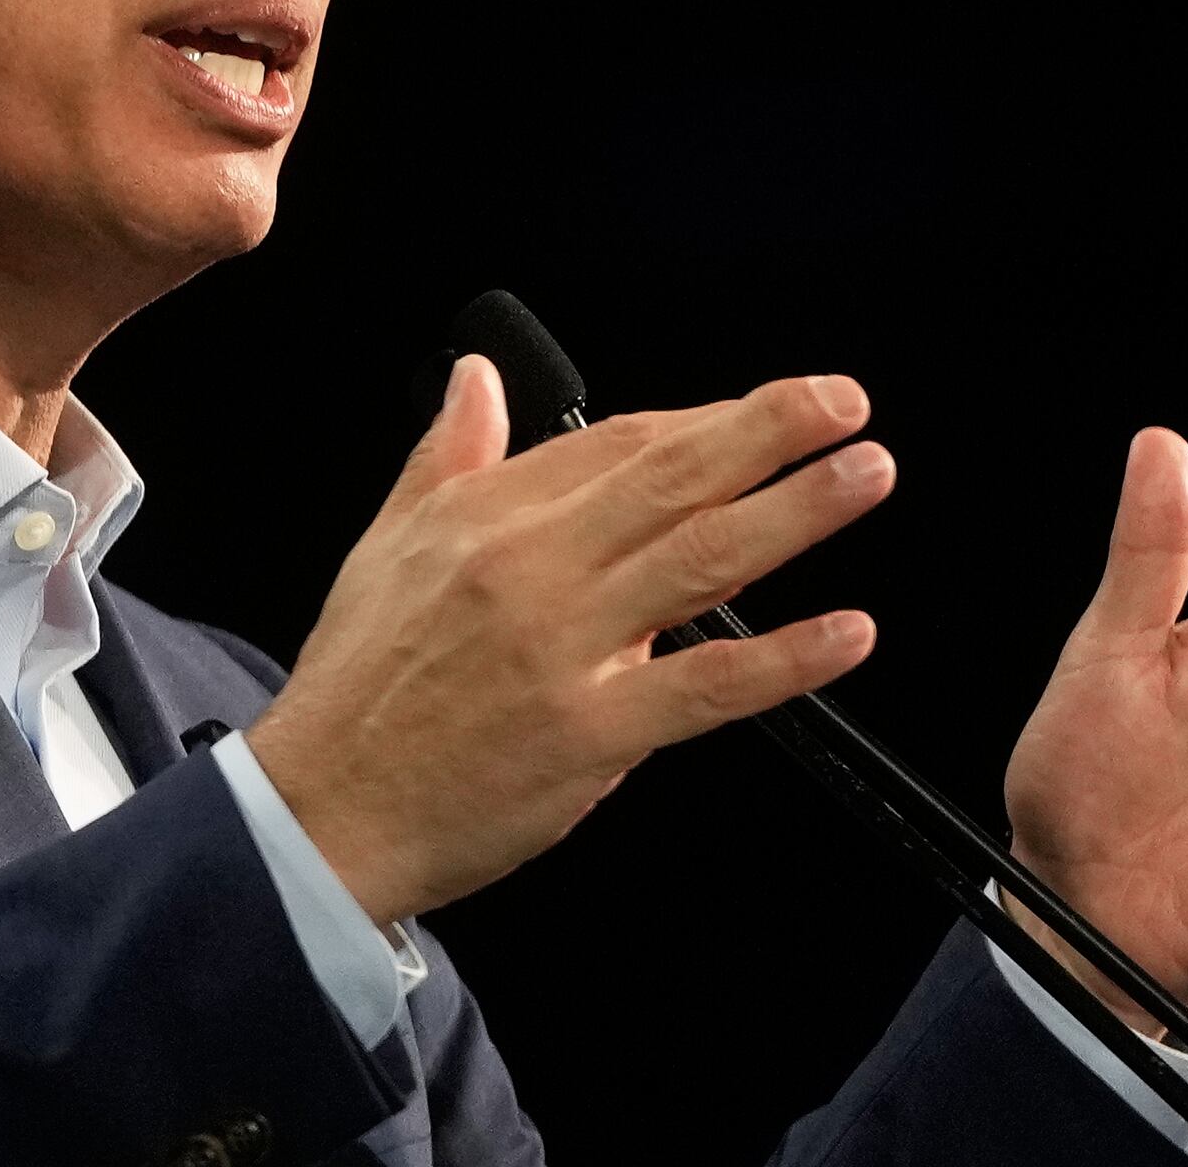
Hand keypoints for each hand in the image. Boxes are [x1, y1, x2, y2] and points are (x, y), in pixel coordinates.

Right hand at [248, 357, 894, 924]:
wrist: (322, 809)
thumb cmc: (358, 688)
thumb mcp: (386, 546)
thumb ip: (445, 455)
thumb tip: (476, 378)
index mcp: (486, 518)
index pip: (617, 445)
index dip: (703, 421)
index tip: (765, 408)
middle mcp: (531, 569)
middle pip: (673, 479)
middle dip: (770, 432)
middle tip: (843, 402)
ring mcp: (565, 649)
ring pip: (702, 560)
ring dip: (796, 512)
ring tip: (865, 474)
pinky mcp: (590, 733)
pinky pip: (703, 687)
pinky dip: (782, 659)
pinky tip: (843, 631)